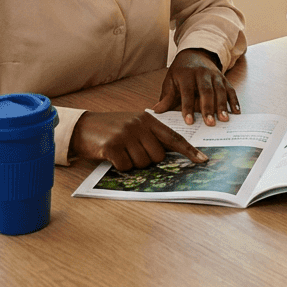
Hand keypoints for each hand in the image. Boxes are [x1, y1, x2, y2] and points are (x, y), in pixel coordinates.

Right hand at [69, 111, 207, 170]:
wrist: (83, 127)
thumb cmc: (112, 129)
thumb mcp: (134, 125)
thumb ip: (151, 135)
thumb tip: (169, 155)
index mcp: (148, 119)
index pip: (173, 137)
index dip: (189, 150)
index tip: (203, 160)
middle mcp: (139, 125)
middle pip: (158, 156)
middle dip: (148, 160)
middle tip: (133, 151)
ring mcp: (126, 134)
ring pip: (143, 163)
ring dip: (133, 163)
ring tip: (122, 151)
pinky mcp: (112, 146)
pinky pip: (126, 166)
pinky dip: (121, 166)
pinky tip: (113, 155)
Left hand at [154, 49, 238, 125]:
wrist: (195, 53)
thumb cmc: (180, 71)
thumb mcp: (170, 80)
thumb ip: (167, 96)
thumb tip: (157, 111)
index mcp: (186, 74)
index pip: (187, 92)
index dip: (187, 107)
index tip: (189, 121)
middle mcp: (202, 73)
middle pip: (206, 91)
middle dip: (208, 108)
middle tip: (210, 123)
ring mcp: (215, 75)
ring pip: (220, 90)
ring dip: (223, 106)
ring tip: (224, 120)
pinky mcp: (223, 78)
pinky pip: (230, 90)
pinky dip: (234, 101)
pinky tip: (236, 113)